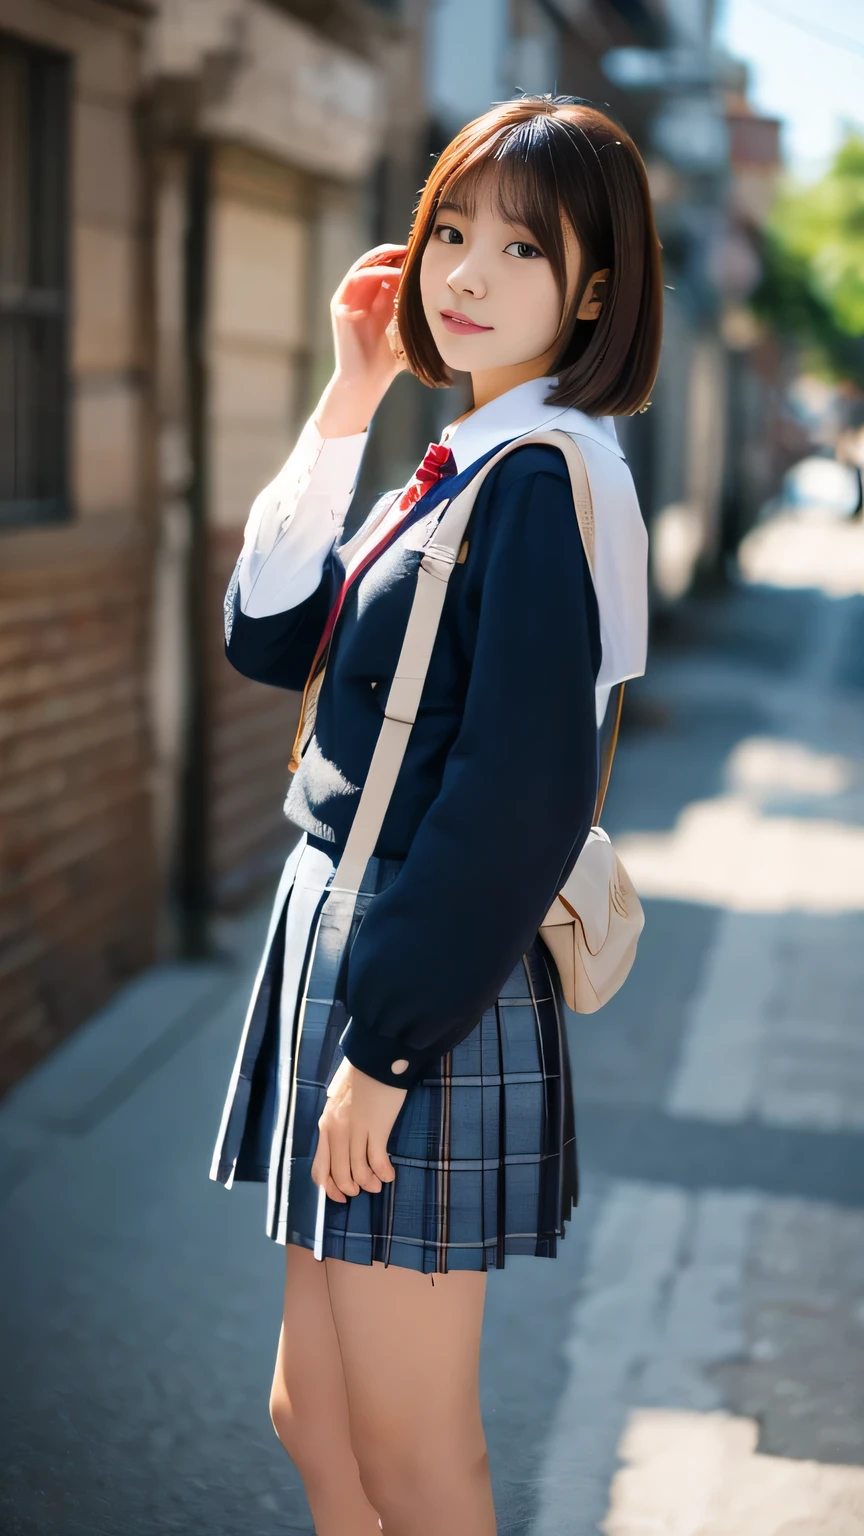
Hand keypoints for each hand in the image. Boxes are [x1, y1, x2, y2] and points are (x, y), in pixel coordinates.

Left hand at [311, 1056, 406, 1201]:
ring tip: (378, 1183)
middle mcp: (336, 1131)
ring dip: (369, 1183)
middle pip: (339, 1174)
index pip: (320, 1168)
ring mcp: (356, 1130)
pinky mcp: (377, 1128)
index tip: (341, 1195)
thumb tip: (339, 1141)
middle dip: (351, 1188)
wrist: (376, 1058)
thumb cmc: (359, 1076)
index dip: (330, 1188)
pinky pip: (377, 1160)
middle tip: (363, 1189)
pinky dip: (383, 1172)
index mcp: (325, 1125)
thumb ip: (335, 1121)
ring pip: (358, 1171)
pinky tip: (389, 1174)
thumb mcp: (337, 1100)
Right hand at [314, 244, 408, 439]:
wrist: (367, 382)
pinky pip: (356, 278)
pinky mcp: (340, 306)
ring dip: (386, 257)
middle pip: (376, 259)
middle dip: (396, 252)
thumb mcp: (407, 329)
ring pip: (365, 264)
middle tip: (417, 248)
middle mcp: (359, 295)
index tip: (426, 254)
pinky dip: (374, 273)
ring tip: (406, 256)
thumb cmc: (389, 361)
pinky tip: (394, 274)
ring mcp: (347, 299)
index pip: (388, 266)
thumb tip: (442, 295)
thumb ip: (415, 311)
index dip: (405, 257)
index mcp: (375, 299)